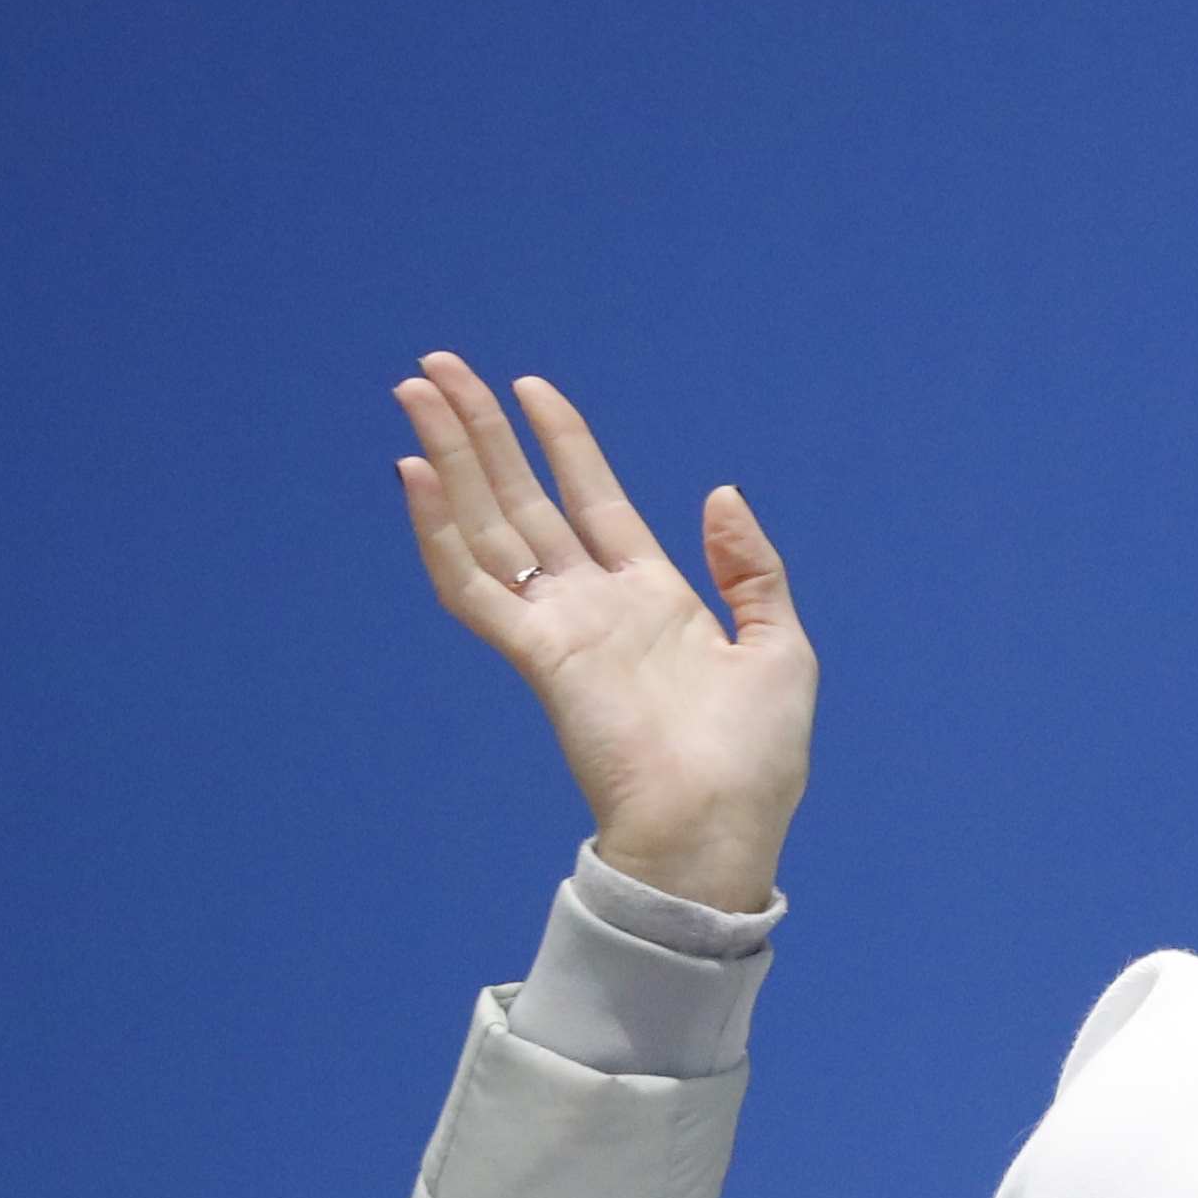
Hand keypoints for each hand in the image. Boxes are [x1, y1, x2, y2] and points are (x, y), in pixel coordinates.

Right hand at [390, 351, 811, 910]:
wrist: (720, 829)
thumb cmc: (757, 758)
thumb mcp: (781, 647)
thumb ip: (751, 569)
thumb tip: (719, 495)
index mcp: (655, 598)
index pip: (595, 500)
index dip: (564, 443)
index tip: (532, 388)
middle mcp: (597, 605)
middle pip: (526, 499)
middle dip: (484, 433)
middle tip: (438, 368)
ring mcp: (561, 628)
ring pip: (489, 525)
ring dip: (450, 459)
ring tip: (417, 393)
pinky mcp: (537, 656)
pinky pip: (473, 586)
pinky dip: (441, 530)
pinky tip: (416, 475)